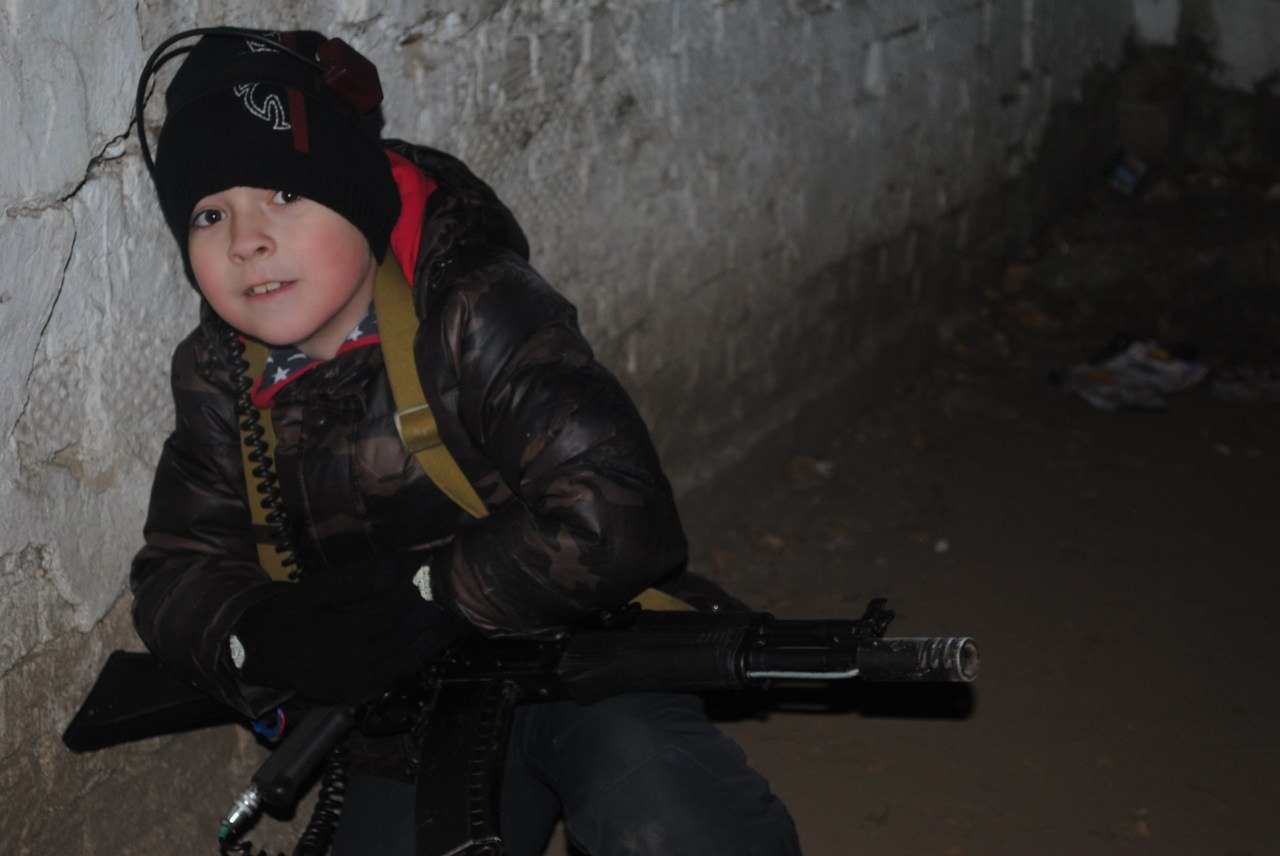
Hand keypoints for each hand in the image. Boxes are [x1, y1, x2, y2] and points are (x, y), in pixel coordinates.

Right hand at [230, 553, 467, 702]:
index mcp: (345, 636)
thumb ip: (355, 582)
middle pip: (404, 637)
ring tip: (445, 614)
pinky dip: (415, 656)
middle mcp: (356, 665)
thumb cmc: (291, 615)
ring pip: (406, 659)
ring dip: (429, 636)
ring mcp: (359, 685)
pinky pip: (395, 674)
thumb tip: (391, 571)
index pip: (391, 612)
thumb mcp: (315, 590)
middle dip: (426, 614)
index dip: (411, 594)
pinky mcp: (360, 695)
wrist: (263, 654)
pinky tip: (427, 639)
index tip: (426, 577)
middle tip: (445, 594)